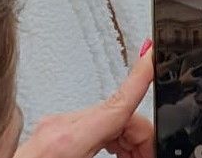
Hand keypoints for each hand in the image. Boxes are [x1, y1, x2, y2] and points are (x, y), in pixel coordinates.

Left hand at [14, 43, 153, 157]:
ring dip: (126, 140)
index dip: (143, 76)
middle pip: (118, 115)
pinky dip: (108, 139)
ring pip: (104, 119)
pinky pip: (88, 126)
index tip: (155, 53)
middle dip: (142, 138)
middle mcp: (57, 127)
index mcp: (67, 141)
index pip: (119, 104)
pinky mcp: (46, 134)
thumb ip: (120, 156)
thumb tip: (142, 152)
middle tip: (153, 156)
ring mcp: (50, 128)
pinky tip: (116, 153)